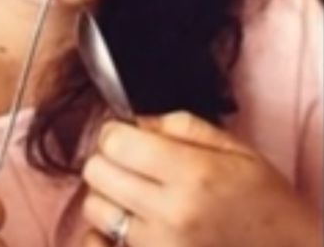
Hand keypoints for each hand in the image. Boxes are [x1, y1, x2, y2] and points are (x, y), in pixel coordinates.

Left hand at [81, 111, 320, 246]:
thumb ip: (179, 126)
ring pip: (93, 206)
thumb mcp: (233, 149)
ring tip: (133, 192)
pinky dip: (104, 230)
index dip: (115, 132)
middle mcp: (171, 214)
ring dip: (106, 193)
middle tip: (130, 161)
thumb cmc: (262, 199)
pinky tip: (128, 221)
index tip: (127, 134)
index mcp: (192, 174)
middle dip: (108, 158)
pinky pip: (99, 243)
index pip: (115, 142)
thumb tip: (134, 121)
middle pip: (97, 171)